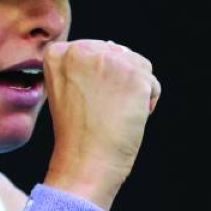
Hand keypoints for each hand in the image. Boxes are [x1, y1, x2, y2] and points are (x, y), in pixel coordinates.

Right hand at [42, 39, 159, 209]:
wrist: (84, 163)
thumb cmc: (77, 134)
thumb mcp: (67, 89)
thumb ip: (84, 65)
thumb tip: (114, 47)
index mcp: (58, 53)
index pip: (94, 51)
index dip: (96, 79)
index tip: (84, 102)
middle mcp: (82, 50)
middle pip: (118, 55)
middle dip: (117, 83)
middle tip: (99, 112)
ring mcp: (109, 61)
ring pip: (138, 67)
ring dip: (132, 92)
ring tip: (112, 115)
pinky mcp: (134, 75)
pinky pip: (152, 85)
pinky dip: (146, 104)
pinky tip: (126, 119)